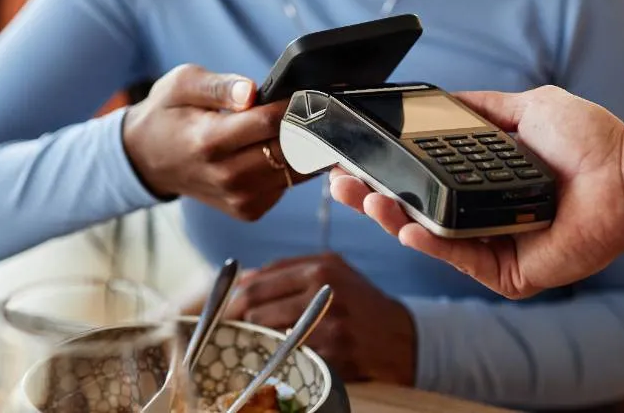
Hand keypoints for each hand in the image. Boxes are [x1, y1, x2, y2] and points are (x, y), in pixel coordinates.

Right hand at [121, 64, 302, 220]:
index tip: (307, 91)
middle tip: (317, 108)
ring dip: (309, 148)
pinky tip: (283, 148)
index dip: (294, 105)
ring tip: (305, 125)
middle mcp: (226, 175)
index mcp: (209, 140)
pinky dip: (294, 166)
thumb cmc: (169, 114)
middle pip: (290, 151)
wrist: (148, 158)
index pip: (269, 123)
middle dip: (309, 127)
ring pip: (296, 172)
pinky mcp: (248, 209)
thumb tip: (251, 91)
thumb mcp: (183, 84)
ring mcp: (238, 197)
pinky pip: (287, 184)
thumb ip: (220, 86)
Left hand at [224, 253, 416, 385]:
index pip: (259, 281)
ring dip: (254, 338)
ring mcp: (328, 324)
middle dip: (238, 318)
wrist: (400, 337)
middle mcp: (324, 291)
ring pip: (267, 331)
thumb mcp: (331, 271)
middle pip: (257, 306)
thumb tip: (243, 278)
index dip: (234, 296)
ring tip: (252, 340)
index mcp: (321, 268)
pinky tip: (277, 354)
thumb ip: (288, 269)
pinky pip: (288, 354)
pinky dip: (277, 355)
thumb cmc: (358, 301)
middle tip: (228, 328)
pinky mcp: (332, 353)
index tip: (223, 307)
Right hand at [331, 86, 623, 298]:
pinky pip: (461, 259)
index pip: (423, 182)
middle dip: (373, 198)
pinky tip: (407, 226)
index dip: (387, 173)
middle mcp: (481, 217)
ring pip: (430, 238)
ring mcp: (493, 246)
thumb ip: (480, 108)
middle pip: (415, 213)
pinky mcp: (509, 273)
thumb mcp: (524, 109)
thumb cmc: (587, 141)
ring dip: (391, 219)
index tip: (355, 159)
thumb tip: (440, 97)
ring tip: (365, 199)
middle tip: (341, 182)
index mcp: (482, 183)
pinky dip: (431, 243)